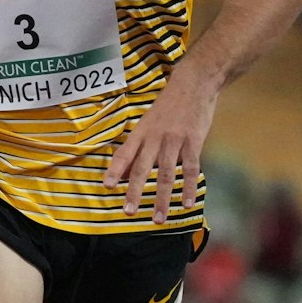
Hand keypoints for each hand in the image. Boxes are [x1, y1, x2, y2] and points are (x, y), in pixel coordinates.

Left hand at [105, 69, 217, 224]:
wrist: (194, 83)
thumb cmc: (169, 106)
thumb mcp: (148, 122)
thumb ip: (138, 148)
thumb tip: (124, 173)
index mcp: (141, 132)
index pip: (124, 154)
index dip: (114, 170)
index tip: (107, 187)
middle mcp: (155, 138)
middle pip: (142, 169)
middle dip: (134, 192)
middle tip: (127, 212)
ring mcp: (175, 141)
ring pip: (166, 174)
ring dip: (161, 199)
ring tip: (157, 219)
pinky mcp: (193, 142)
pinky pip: (191, 169)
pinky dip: (188, 188)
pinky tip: (185, 204)